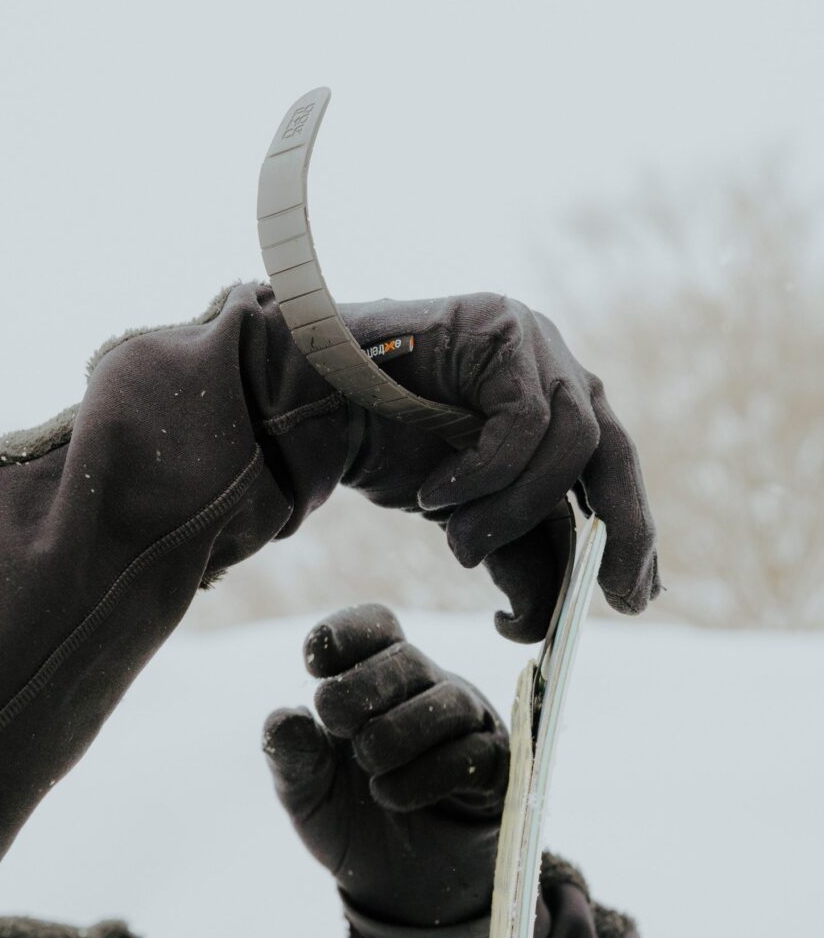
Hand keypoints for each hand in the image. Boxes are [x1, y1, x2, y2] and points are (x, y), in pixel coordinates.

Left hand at [263, 604, 507, 928]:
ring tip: (368, 768)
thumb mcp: (306, 790)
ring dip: (395, 735)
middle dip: (360, 690)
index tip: (313, 665)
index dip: (345, 632)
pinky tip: (390, 797)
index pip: (375, 625)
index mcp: (377, 675)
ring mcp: (466, 726)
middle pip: (406, 659)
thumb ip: (291, 754)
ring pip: (447, 703)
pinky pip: (474, 755)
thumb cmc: (350, 815)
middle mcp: (426, 688)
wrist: (397, 885)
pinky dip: (425, 777)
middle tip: (336, 726)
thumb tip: (284, 719)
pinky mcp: (495, 771)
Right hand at [337, 292, 659, 637]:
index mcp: (551, 400)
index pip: (611, 467)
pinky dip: (484, 473)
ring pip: (570, 442)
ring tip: (457, 542)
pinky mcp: (504, 330)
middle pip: (614, 450)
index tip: (634, 595)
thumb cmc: (386, 447)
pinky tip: (437, 495)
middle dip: (623, 527)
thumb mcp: (462, 513)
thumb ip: (509, 552)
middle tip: (610, 594)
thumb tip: (540, 622)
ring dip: (513, 509)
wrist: (316, 397)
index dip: (631, 530)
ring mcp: (533, 340)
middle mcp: (552, 365)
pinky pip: (523, 421)